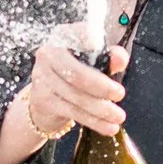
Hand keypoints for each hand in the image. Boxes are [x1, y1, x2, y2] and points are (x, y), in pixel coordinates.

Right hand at [0, 31, 128, 163]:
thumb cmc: (74, 73)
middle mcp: (48, 54)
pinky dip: (94, 121)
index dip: (97, 48)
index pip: (80, 38)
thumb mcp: (93, 61)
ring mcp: (42, 78)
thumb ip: (109, 57)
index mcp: (62, 36)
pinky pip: (73, 112)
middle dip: (102, 87)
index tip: (117, 60)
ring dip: (101, 109)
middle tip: (120, 95)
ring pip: (76, 96)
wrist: (46, 98)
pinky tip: (109, 127)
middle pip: (77, 73)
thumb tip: (120, 59)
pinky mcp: (43, 100)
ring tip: (118, 116)